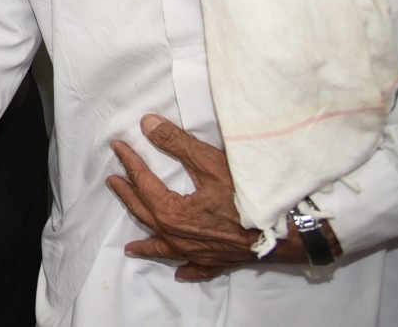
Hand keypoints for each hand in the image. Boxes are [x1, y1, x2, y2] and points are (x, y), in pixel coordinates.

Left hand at [107, 113, 333, 280]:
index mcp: (171, 213)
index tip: (117, 147)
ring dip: (147, 245)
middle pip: (145, 213)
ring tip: (131, 248)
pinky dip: (186, 270)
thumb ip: (176, 142)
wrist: (284, 230)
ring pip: (164, 248)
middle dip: (128, 196)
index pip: (143, 182)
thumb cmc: (246, 196)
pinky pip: (196, 269)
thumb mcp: (209, 162)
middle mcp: (178, 237)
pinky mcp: (217, 262)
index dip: (129, 162)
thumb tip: (147, 124)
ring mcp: (197, 253)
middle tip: (114, 182)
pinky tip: (180, 273)